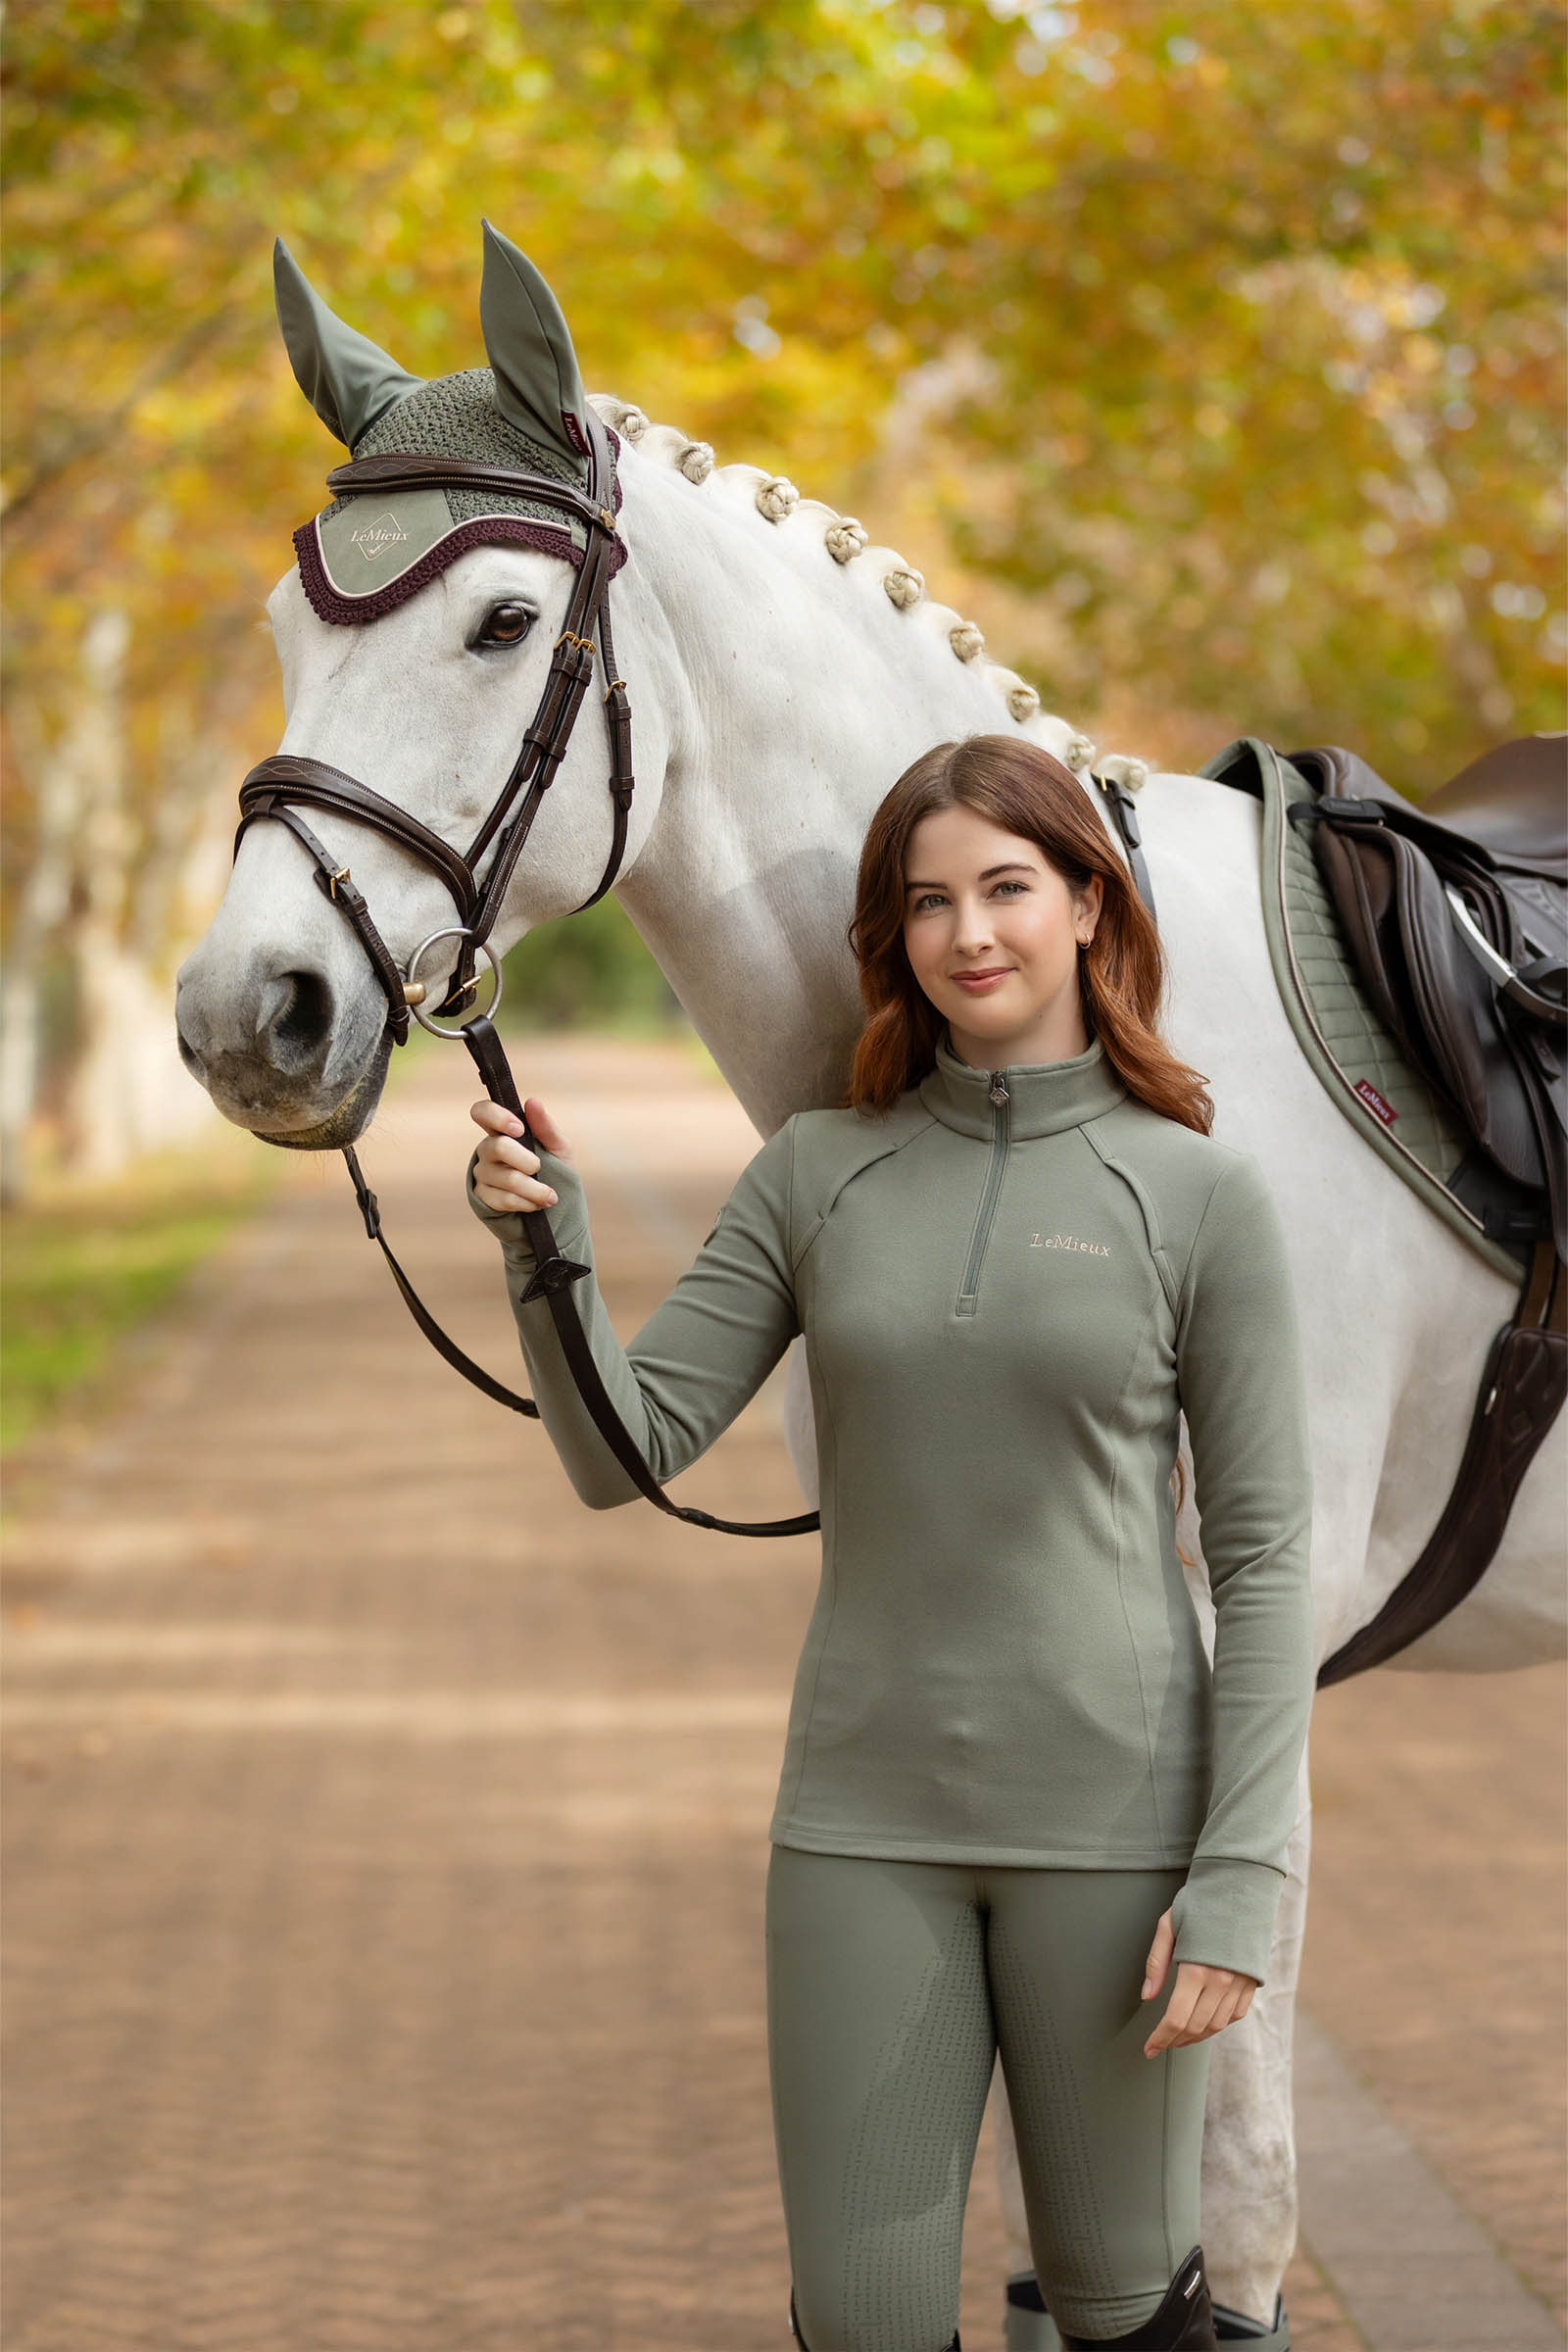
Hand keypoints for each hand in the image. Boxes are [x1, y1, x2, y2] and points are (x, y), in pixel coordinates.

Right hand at [470, 1095, 574, 1214]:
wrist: (556, 1206)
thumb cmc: (554, 1168)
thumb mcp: (558, 1146)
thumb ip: (545, 1126)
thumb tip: (532, 1102)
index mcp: (502, 1130)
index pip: (482, 1111)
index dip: (497, 1117)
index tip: (519, 1129)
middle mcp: (487, 1149)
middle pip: (498, 1147)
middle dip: (527, 1161)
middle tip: (540, 1168)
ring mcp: (483, 1173)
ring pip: (507, 1178)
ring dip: (535, 1189)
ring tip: (550, 1196)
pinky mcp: (483, 1197)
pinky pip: (504, 1199)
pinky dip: (527, 1203)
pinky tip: (536, 1204)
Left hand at [1140, 1906, 1257, 2056]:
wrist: (1241, 1885)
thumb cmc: (1200, 1901)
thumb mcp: (1168, 1925)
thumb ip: (1156, 1963)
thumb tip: (1147, 1997)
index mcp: (1197, 1967)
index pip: (1176, 2018)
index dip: (1161, 2039)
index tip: (1149, 2048)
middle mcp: (1222, 1981)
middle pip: (1196, 2027)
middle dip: (1175, 2040)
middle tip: (1160, 2043)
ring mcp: (1241, 1983)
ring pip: (1217, 2026)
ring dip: (1196, 2036)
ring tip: (1179, 2036)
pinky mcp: (1253, 1982)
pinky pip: (1235, 2015)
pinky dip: (1218, 2024)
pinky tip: (1204, 2021)